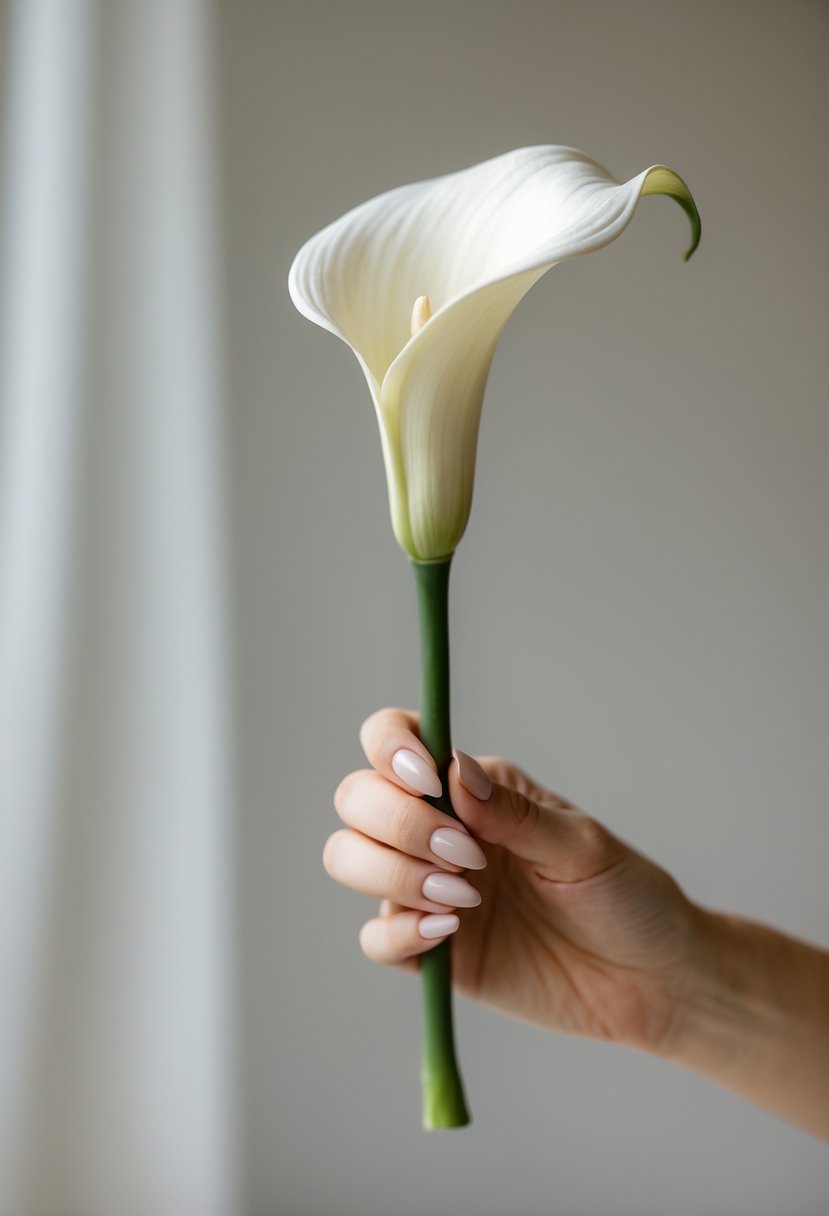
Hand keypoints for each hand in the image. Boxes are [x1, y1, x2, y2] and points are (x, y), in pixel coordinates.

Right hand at [323, 707, 702, 1055]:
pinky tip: (448, 935)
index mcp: (473, 787)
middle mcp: (438, 829)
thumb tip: (451, 769)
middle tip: (466, 858)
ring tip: (461, 900)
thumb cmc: (626, 897)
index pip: (397, 740)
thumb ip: (512, 813)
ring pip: (348, 859)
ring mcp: (427, 888)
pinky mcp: (429, 950)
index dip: (390, 749)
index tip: (426, 783)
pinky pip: (374, 938)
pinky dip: (396, 933)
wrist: (650, 982)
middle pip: (357, 799)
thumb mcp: (581, 847)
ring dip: (390, 874)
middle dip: (396, 824)